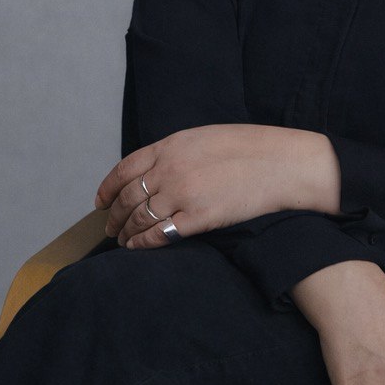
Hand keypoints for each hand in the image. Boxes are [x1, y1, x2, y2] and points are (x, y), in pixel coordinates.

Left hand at [95, 124, 340, 248]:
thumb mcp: (206, 137)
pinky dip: (143, 243)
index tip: (100, 201)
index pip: (125, 169)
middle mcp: (170, 169)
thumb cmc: (252, 148)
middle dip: (113, 215)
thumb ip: (177, 152)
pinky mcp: (198, 218)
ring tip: (122, 241)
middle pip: (128, 197)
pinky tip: (139, 247)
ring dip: (125, 232)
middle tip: (108, 227)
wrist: (283, 164)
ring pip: (139, 218)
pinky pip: (159, 235)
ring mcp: (183, 194)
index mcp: (171, 145)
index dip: (107, 188)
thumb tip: (156, 169)